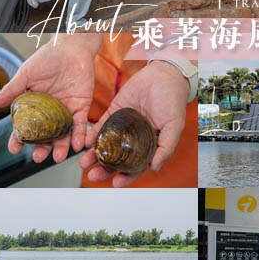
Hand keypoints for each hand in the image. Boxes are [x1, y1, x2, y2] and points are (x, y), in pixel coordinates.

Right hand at [0, 37, 100, 163]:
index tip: (14, 149)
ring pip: (63, 132)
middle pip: (45, 134)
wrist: (71, 48)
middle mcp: (49, 111)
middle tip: (38, 158)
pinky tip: (77, 146)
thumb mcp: (26, 74)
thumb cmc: (47, 58)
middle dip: (41, 148)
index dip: (19, 138)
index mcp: (33, 105)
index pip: (24, 125)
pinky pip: (80, 124)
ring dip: (61, 146)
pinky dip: (79, 135)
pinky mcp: (81, 106)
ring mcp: (65, 109)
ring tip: (57, 158)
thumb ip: (13, 90)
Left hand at [78, 61, 188, 186]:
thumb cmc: (172, 101)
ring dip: (94, 156)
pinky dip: (93, 135)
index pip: (136, 166)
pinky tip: (86, 143)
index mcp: (150, 145)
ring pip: (106, 145)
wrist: (163, 75)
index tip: (116, 183)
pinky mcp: (114, 112)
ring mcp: (123, 126)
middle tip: (93, 176)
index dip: (127, 176)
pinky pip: (101, 126)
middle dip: (104, 169)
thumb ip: (166, 147)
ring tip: (84, 163)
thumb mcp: (174, 126)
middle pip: (117, 159)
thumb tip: (154, 168)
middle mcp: (134, 139)